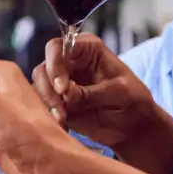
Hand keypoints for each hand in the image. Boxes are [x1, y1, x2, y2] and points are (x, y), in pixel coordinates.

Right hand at [34, 34, 172, 159]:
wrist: (133, 127)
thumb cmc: (132, 100)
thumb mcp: (119, 93)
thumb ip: (92, 92)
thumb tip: (66, 95)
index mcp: (87, 50)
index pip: (59, 47)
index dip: (55, 64)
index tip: (63, 87)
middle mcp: (70, 63)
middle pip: (44, 68)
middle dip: (48, 88)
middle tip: (62, 107)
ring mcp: (61, 83)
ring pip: (39, 87)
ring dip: (48, 103)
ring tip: (62, 118)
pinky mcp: (58, 103)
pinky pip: (43, 106)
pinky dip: (48, 116)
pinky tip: (62, 126)